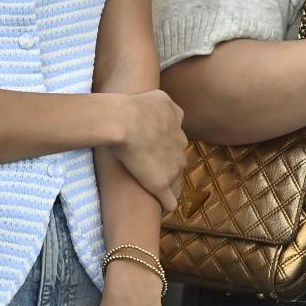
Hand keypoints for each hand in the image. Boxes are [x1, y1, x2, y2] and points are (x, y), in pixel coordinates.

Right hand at [109, 89, 187, 215]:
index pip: (177, 144)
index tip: (154, 151)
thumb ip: (171, 108)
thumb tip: (177, 116)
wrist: (125, 122)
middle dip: (168, 165)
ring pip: (175, 180)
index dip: (165, 148)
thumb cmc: (137, 107)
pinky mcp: (160, 184)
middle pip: (178, 162)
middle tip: (150, 168)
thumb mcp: (161, 97)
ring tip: (155, 189)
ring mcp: (172, 169)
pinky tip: (164, 208)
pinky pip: (170, 201)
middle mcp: (180, 150)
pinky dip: (167, 204)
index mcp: (178, 132)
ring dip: (167, 184)